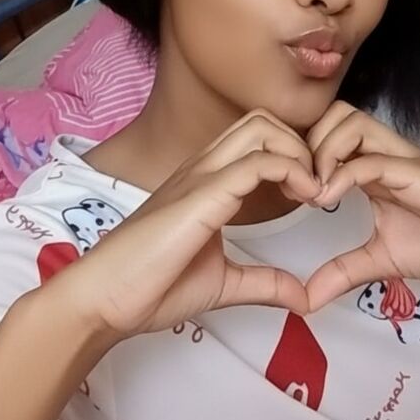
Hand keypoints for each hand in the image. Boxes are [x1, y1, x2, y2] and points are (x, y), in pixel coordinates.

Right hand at [49, 110, 319, 341]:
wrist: (104, 300)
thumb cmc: (151, 288)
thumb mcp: (222, 283)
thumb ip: (263, 282)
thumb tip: (302, 297)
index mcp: (205, 181)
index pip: (256, 137)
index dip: (293, 154)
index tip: (311, 194)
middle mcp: (203, 167)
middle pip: (262, 120)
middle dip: (300, 144)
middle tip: (315, 188)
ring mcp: (201, 176)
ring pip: (261, 128)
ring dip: (298, 152)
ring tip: (311, 192)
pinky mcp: (202, 195)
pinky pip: (256, 162)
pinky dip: (292, 171)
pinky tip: (304, 200)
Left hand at [304, 102, 419, 309]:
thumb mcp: (381, 260)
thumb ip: (343, 272)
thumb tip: (305, 300)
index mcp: (370, 167)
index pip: (325, 134)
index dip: (298, 154)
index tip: (282, 191)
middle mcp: (382, 154)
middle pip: (333, 114)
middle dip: (306, 143)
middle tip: (294, 185)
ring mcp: (400, 159)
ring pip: (350, 121)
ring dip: (323, 151)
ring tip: (313, 191)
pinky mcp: (418, 173)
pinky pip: (374, 160)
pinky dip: (344, 174)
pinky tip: (328, 200)